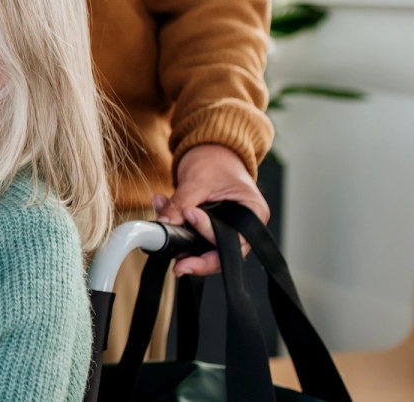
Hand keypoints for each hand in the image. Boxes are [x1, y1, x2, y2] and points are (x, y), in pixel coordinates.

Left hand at [156, 144, 269, 276]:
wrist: (210, 148)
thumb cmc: (216, 160)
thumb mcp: (199, 179)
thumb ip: (183, 202)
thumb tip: (166, 224)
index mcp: (253, 214)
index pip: (234, 241)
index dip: (210, 235)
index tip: (190, 218)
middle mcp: (242, 226)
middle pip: (219, 253)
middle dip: (195, 257)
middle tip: (178, 264)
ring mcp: (224, 227)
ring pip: (201, 245)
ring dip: (179, 235)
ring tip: (160, 216)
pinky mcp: (207, 225)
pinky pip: (190, 233)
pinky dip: (175, 223)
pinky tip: (160, 206)